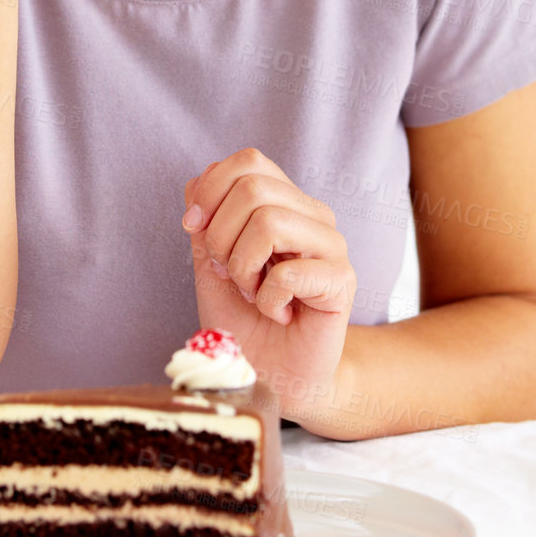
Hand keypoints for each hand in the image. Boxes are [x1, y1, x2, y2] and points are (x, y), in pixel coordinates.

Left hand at [181, 148, 356, 411]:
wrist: (271, 375)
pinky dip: (266, 299)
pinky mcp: (342, 280)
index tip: (193, 229)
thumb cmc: (243, 320)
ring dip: (243, 267)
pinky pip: (287, 272)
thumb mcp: (211, 265)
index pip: (249, 161)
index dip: (211, 189)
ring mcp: (331, 245)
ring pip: (269, 222)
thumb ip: (206, 223)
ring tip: (253, 293)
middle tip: (229, 275)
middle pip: (253, 188)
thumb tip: (196, 182)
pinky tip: (277, 312)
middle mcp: (311, 215)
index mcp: (283, 203)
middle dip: (221, 236)